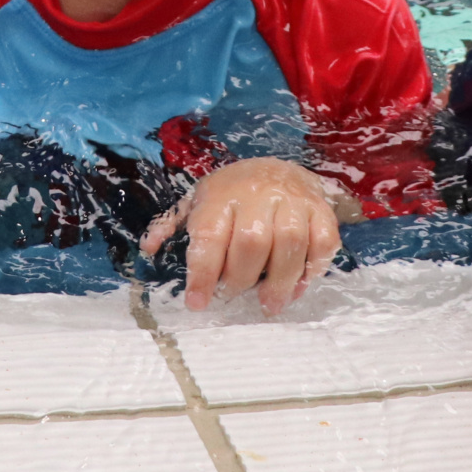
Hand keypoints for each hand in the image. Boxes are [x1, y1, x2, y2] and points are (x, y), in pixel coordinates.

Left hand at [141, 157, 349, 314]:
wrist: (279, 166)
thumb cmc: (232, 193)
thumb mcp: (198, 200)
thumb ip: (173, 224)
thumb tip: (148, 248)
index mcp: (221, 194)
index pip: (210, 236)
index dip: (203, 273)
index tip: (198, 303)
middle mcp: (258, 194)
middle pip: (252, 242)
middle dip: (241, 280)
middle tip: (232, 297)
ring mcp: (293, 201)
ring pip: (289, 243)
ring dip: (280, 282)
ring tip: (269, 305)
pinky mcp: (321, 210)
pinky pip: (323, 242)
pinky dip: (312, 269)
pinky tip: (298, 285)